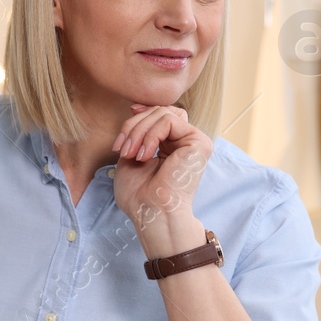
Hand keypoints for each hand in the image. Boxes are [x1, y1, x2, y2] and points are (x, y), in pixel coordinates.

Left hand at [111, 102, 211, 254]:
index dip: (140, 115)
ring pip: (162, 113)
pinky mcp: (199, 142)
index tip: (122, 132)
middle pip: (159, 111)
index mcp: (172, 145)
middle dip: (134, 126)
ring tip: (130, 154)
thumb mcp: (131, 155)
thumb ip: (137, 133)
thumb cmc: (139, 195)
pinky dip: (150, 135)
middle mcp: (186, 141)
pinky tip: (144, 155)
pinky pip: (169, 121)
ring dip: (139, 132)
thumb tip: (136, 108)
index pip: (158, 115)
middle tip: (121, 149)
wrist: (151, 213)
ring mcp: (194, 140)